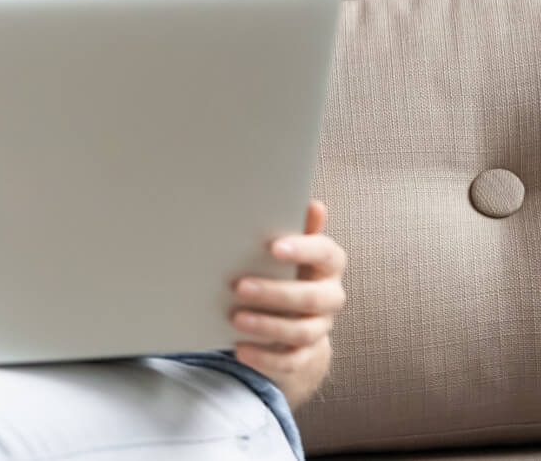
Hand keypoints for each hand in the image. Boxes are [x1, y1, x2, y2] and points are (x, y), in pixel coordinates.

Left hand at [229, 201, 346, 407]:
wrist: (293, 320)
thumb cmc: (286, 271)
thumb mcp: (288, 248)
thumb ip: (298, 228)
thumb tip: (313, 203)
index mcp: (327, 266)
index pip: (327, 254)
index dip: (304, 250)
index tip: (274, 246)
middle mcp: (329, 298)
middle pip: (313, 298)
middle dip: (276, 293)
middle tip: (240, 286)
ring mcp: (319, 329)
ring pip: (302, 331)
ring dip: (268, 325)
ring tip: (235, 318)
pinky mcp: (304, 356)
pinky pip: (290, 361)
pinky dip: (265, 357)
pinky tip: (240, 348)